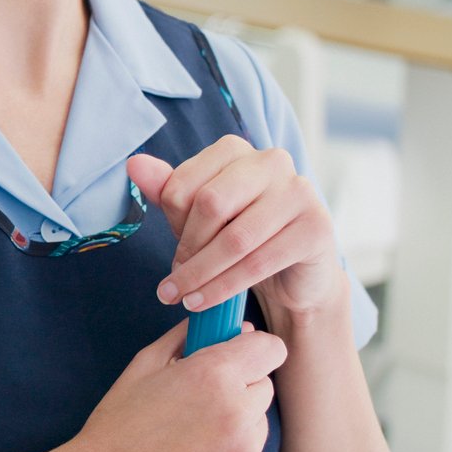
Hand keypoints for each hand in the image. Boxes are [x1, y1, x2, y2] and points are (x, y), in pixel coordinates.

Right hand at [60, 320, 287, 451]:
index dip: (253, 350)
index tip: (239, 358)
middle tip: (196, 405)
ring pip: (258, 426)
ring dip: (236, 427)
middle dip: (238, 389)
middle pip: (263, 387)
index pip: (269, 348)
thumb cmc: (117, 429)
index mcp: (212, 375)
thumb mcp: (143, 368)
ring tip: (189, 442)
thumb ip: (185, 339)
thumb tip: (219, 325)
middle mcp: (237, 412)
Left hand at [127, 137, 347, 324]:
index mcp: (235, 150)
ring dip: (202, 275)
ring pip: (235, 238)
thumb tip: (134, 165)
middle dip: (188, 250)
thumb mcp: (198, 217)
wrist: (294, 273)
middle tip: (174, 284)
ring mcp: (299, 191)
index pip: (187, 182)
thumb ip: (168, 191)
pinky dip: (225, 287)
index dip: (172, 225)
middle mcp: (271, 161)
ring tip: (181, 299)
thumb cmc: (240, 237)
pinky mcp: (316, 226)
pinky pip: (259, 262)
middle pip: (211, 204)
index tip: (172, 256)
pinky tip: (204, 302)